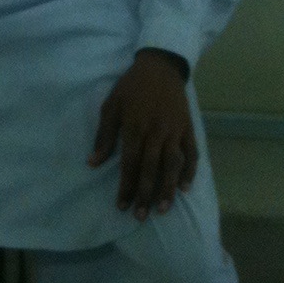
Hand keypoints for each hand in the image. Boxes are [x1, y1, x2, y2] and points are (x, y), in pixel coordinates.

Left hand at [88, 49, 197, 219]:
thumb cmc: (131, 87)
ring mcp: (174, 131)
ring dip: (168, 188)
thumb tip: (92, 162)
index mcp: (135, 126)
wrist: (160, 66)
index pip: (130, 164)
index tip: (122, 206)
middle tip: (140, 216)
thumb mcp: (111, 105)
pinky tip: (184, 187)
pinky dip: (189, 171)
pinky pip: (191, 153)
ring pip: (172, 164)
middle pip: (151, 169)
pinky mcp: (188, 128)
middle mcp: (156, 132)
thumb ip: (104, 135)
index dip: (126, 187)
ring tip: (163, 209)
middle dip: (145, 194)